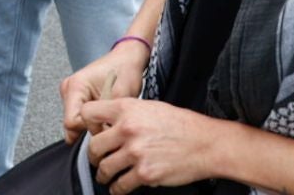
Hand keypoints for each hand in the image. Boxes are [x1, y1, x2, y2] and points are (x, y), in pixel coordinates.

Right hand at [59, 39, 150, 142]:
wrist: (128, 58)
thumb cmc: (125, 71)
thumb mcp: (119, 99)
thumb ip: (106, 120)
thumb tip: (101, 142)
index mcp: (75, 86)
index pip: (72, 123)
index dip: (91, 130)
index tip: (108, 127)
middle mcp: (68, 89)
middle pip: (71, 124)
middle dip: (91, 128)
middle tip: (110, 122)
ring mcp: (70, 93)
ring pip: (75, 122)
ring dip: (92, 124)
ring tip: (108, 116)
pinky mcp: (76, 97)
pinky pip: (79, 117)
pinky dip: (92, 120)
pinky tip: (104, 115)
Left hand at [81, 98, 225, 194]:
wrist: (205, 143)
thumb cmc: (181, 124)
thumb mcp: (150, 107)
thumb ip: (127, 113)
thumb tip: (108, 123)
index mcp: (127, 109)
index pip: (88, 113)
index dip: (88, 125)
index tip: (93, 133)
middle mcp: (128, 129)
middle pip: (93, 146)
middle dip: (94, 156)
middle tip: (98, 159)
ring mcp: (135, 152)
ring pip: (104, 168)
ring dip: (103, 175)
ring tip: (105, 175)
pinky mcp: (144, 173)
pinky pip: (120, 185)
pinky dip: (117, 188)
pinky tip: (119, 186)